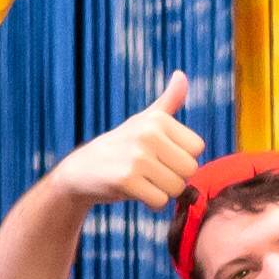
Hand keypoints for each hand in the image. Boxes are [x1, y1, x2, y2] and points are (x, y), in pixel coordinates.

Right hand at [56, 70, 205, 208]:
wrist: (81, 170)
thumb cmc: (120, 146)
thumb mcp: (144, 120)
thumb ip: (168, 101)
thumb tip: (181, 74)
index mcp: (157, 119)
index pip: (197, 147)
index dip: (181, 157)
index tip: (161, 156)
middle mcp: (148, 135)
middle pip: (190, 169)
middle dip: (174, 177)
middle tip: (152, 172)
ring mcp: (137, 158)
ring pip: (176, 188)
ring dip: (162, 192)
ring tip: (143, 182)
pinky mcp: (127, 181)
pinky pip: (160, 202)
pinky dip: (151, 203)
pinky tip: (136, 193)